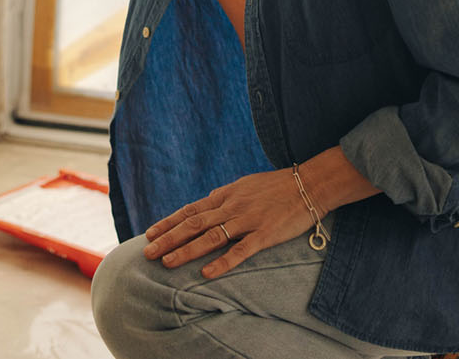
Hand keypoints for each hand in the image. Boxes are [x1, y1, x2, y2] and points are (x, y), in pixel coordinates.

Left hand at [141, 169, 318, 278]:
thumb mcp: (246, 185)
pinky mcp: (265, 234)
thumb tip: (206, 204)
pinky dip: (223, 262)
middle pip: (194, 223)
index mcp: (226, 195)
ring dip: (187, 250)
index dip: (169, 222)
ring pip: (211, 237)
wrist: (310, 184)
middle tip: (147, 252)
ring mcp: (248, 220)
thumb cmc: (278, 186)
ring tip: (167, 263)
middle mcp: (232, 206)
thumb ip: (225, 197)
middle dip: (169, 239)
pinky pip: (241, 250)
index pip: (190, 209)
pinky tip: (207, 273)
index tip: (150, 233)